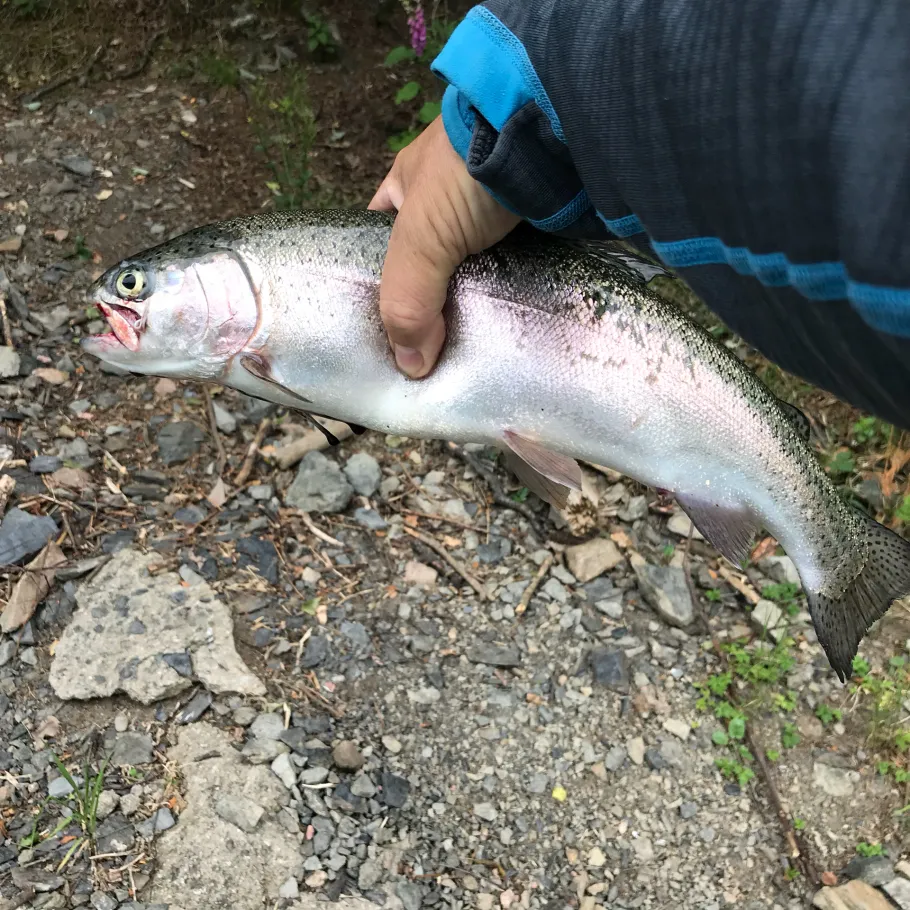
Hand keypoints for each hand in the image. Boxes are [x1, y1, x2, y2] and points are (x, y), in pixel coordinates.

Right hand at [368, 116, 519, 377]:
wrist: (555, 134)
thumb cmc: (469, 172)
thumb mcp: (421, 235)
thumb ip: (407, 299)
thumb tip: (411, 364)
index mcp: (408, 186)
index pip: (380, 239)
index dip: (378, 279)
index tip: (385, 326)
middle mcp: (449, 198)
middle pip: (431, 263)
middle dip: (431, 302)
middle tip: (430, 350)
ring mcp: (495, 212)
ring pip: (476, 272)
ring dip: (476, 304)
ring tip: (469, 351)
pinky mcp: (535, 226)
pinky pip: (516, 272)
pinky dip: (512, 296)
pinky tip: (509, 326)